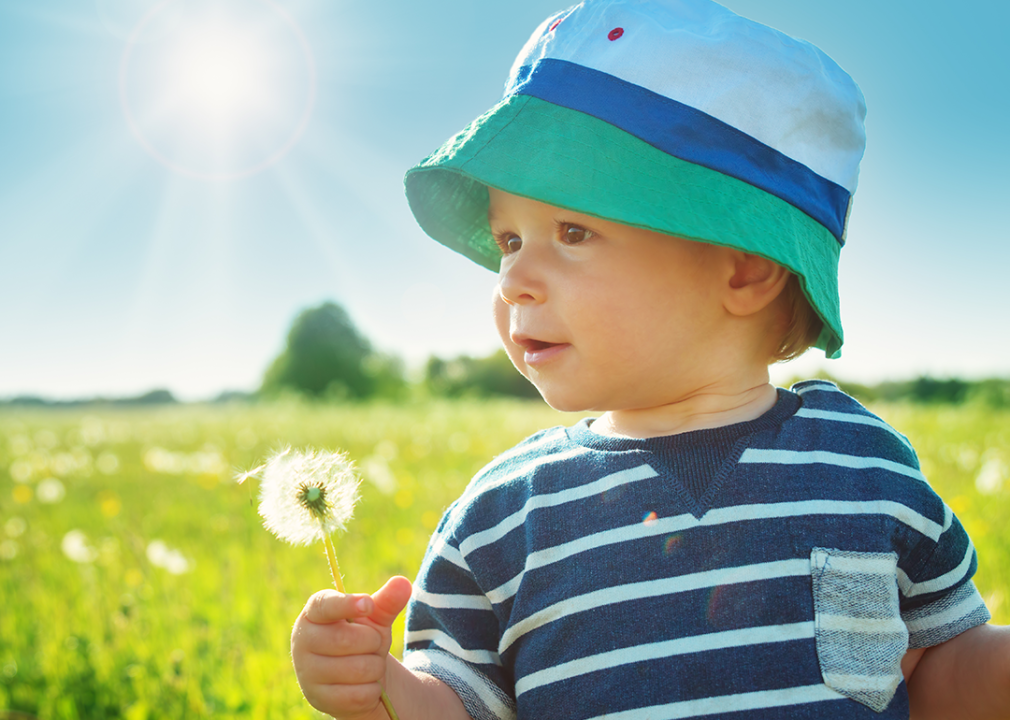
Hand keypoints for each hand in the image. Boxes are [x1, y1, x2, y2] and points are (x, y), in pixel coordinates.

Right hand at [291, 576, 412, 718]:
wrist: (354, 679)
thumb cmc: (361, 638)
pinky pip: (359, 694)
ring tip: (367, 665)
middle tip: (372, 644)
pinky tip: (364, 685)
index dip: (346, 604)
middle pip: (347, 639)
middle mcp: (303, 641)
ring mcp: (308, 672)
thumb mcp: (375, 619)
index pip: (324, 605)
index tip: (368, 604)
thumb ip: (386, 601)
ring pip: (358, 669)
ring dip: (375, 667)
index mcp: (313, 614)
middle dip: (373, 642)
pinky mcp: (319, 699)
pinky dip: (371, 690)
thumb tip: (402, 582)